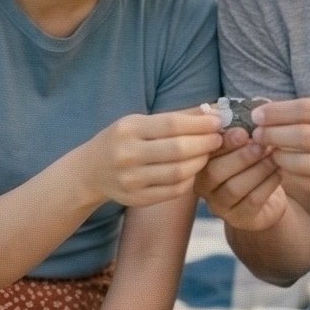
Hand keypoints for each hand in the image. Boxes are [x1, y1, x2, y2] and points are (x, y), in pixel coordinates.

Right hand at [84, 110, 223, 206]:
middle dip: (204, 143)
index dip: (199, 124)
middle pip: (177, 150)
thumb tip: (212, 110)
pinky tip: (194, 170)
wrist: (90, 171)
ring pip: (178, 172)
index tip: (218, 122)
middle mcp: (127, 155)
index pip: (172, 124)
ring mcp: (131, 180)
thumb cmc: (123, 139)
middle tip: (219, 138)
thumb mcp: (141, 121)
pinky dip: (189, 179)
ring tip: (208, 153)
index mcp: (128, 129)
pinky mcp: (136, 199)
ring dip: (200, 162)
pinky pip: (173, 190)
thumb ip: (177, 116)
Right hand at [194, 127, 288, 230]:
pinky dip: (268, 183)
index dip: (224, 142)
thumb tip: (245, 116)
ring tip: (273, 155)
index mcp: (200, 163)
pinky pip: (253, 201)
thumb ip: (238, 132)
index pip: (205, 152)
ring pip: (234, 188)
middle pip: (215, 172)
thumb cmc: (251, 163)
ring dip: (257, 168)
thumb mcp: (242, 145)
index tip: (243, 131)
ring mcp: (220, 206)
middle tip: (261, 144)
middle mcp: (204, 187)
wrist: (267, 197)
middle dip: (240, 156)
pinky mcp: (239, 219)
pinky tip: (279, 171)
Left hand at [252, 98, 309, 206]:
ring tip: (270, 150)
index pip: (305, 109)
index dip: (276, 112)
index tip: (256, 115)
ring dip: (278, 157)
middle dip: (272, 135)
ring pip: (302, 164)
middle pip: (301, 136)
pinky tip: (285, 166)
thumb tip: (267, 110)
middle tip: (256, 134)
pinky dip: (291, 174)